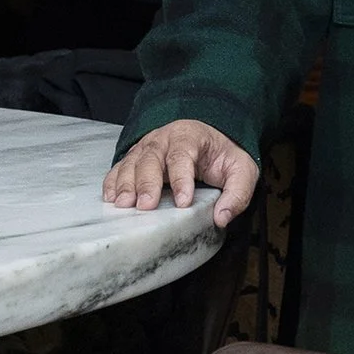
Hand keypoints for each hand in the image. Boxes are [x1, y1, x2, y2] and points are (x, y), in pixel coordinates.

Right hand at [102, 119, 259, 228]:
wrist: (213, 135)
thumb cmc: (225, 154)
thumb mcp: (242, 170)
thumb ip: (237, 193)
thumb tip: (222, 218)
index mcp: (191, 137)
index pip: (183, 155)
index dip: (181, 179)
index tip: (183, 202)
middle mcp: (165, 138)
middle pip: (152, 157)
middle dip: (147, 182)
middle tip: (145, 206)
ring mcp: (148, 146)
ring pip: (133, 162)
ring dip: (126, 183)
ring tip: (123, 205)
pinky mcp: (137, 157)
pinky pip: (121, 167)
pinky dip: (113, 181)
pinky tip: (110, 197)